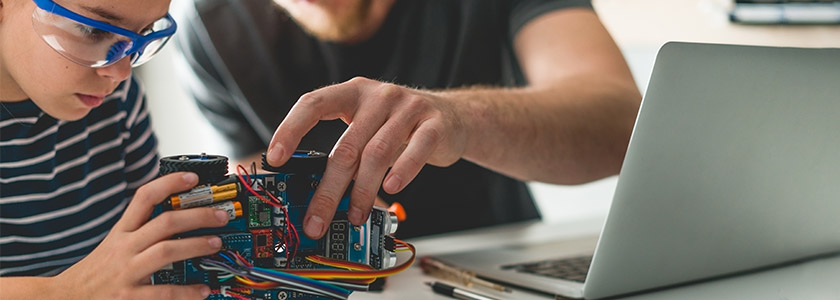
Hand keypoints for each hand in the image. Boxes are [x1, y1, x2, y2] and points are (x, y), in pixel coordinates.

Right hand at [53, 172, 229, 299]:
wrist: (63, 299)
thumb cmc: (96, 273)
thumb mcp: (114, 245)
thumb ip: (140, 231)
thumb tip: (179, 218)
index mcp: (122, 232)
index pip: (144, 197)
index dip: (169, 183)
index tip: (193, 177)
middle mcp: (124, 248)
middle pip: (164, 223)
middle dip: (197, 215)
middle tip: (222, 214)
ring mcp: (126, 272)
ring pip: (166, 251)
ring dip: (196, 246)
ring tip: (217, 243)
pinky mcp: (128, 297)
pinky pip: (163, 292)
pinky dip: (186, 292)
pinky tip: (203, 289)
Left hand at [266, 77, 467, 237]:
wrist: (454, 118)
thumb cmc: (401, 128)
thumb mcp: (368, 128)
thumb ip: (345, 151)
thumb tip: (312, 194)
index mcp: (353, 93)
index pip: (313, 103)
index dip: (290, 129)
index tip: (274, 158)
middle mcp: (379, 96)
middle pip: (346, 146)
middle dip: (327, 189)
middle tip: (315, 219)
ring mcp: (409, 107)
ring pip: (377, 154)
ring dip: (362, 191)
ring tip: (354, 215)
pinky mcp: (435, 124)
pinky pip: (416, 150)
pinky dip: (402, 171)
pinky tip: (392, 189)